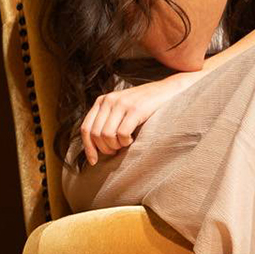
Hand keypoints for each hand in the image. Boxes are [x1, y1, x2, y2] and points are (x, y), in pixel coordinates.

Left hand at [80, 72, 201, 165]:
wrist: (169, 91)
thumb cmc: (145, 106)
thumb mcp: (121, 109)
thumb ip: (107, 121)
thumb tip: (94, 147)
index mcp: (102, 101)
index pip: (85, 128)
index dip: (88, 148)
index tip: (94, 161)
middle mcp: (109, 100)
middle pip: (95, 134)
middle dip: (105, 149)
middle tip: (117, 151)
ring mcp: (122, 103)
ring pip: (107, 136)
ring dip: (116, 146)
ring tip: (126, 143)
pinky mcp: (135, 109)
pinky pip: (122, 134)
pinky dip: (126, 142)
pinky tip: (133, 139)